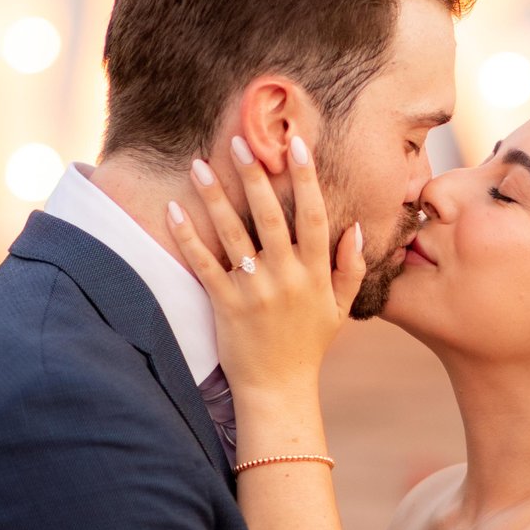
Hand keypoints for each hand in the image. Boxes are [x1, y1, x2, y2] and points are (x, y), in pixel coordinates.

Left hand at [167, 134, 365, 398]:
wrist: (278, 389)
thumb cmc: (308, 345)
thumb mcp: (339, 309)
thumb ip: (350, 268)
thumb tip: (357, 228)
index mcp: (314, 273)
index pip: (313, 216)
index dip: (306, 178)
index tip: (297, 145)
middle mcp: (286, 277)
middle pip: (270, 216)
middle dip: (256, 176)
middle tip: (240, 139)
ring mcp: (254, 291)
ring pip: (233, 235)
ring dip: (215, 197)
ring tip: (199, 164)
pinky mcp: (225, 305)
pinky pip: (204, 265)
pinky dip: (187, 238)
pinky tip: (172, 210)